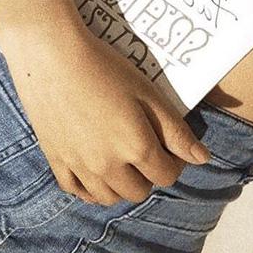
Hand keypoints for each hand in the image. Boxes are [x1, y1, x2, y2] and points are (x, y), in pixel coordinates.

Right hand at [0, 16, 210, 205]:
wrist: (51, 55)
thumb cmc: (104, 67)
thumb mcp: (147, 93)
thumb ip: (174, 130)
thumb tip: (201, 159)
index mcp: (136, 147)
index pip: (166, 175)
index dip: (174, 162)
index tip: (168, 146)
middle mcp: (108, 165)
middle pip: (137, 192)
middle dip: (147, 175)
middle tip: (141, 150)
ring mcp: (79, 165)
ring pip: (107, 197)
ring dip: (120, 185)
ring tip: (119, 162)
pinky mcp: (55, 159)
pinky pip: (74, 190)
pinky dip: (88, 189)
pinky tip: (92, 173)